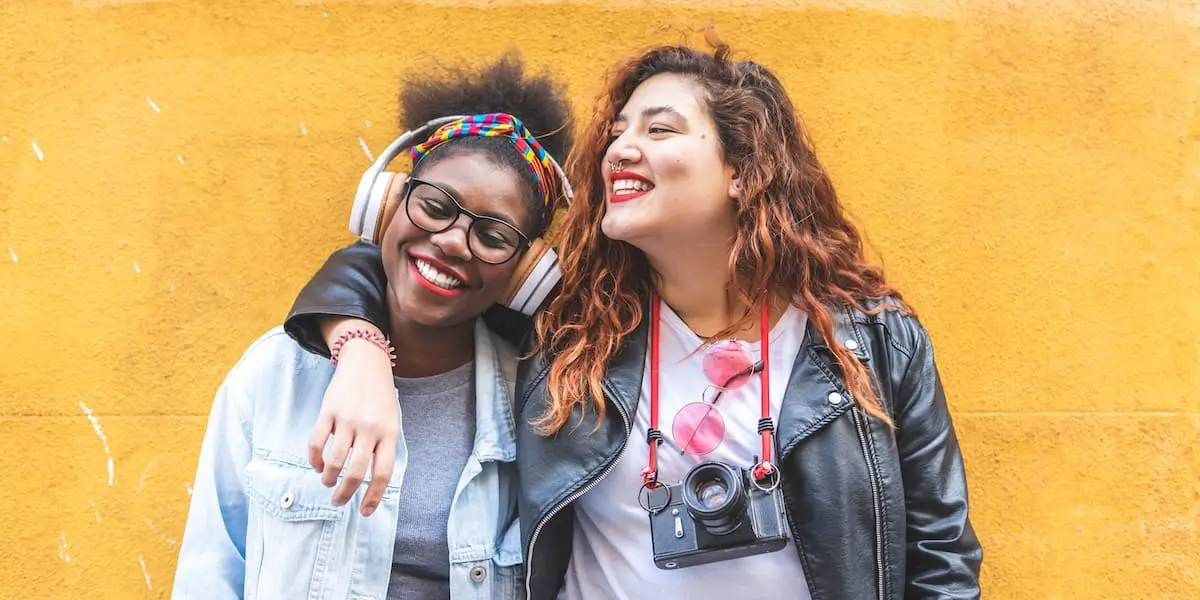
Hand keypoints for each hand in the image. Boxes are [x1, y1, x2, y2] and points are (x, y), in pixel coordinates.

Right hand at [309, 338, 397, 516]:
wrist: (366, 362)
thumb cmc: (380, 397)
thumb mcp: (390, 421)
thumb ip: (381, 447)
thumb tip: (369, 482)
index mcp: (389, 433)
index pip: (383, 473)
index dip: (373, 496)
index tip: (365, 512)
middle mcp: (369, 428)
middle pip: (356, 472)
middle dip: (346, 494)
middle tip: (339, 502)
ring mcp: (347, 420)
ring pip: (335, 462)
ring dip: (329, 479)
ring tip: (328, 483)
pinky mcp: (328, 411)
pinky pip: (317, 443)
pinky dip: (315, 460)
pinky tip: (317, 466)